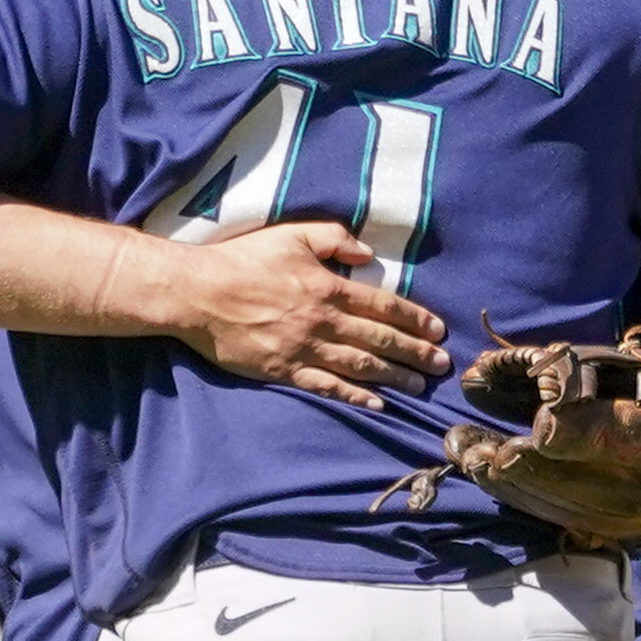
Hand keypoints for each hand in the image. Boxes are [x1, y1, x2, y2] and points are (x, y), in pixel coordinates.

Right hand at [147, 223, 449, 404]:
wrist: (199, 293)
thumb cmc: (244, 260)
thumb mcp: (291, 235)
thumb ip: (334, 239)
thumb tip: (368, 253)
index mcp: (328, 287)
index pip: (384, 306)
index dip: (415, 319)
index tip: (439, 330)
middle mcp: (323, 321)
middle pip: (380, 339)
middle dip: (415, 353)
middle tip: (442, 365)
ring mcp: (304, 348)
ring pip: (361, 366)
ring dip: (395, 377)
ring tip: (420, 387)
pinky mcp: (284, 370)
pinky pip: (327, 386)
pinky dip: (355, 397)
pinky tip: (377, 404)